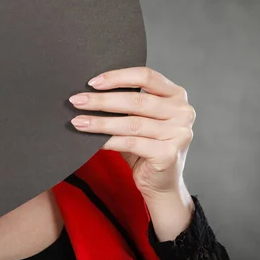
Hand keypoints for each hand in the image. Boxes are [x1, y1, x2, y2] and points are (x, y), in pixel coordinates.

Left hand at [68, 66, 195, 199]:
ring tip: (78, 121)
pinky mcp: (168, 154)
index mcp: (176, 95)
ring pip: (131, 123)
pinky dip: (108, 141)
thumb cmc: (147, 146)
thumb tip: (89, 93)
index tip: (92, 82)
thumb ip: (127, 103)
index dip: (117, 77)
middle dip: (102, 100)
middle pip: (136, 100)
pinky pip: (131, 143)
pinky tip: (93, 141)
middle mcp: (182, 111)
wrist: (162, 183)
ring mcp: (179, 133)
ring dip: (100, 122)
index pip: (146, 76)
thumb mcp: (141, 118)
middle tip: (77, 101)